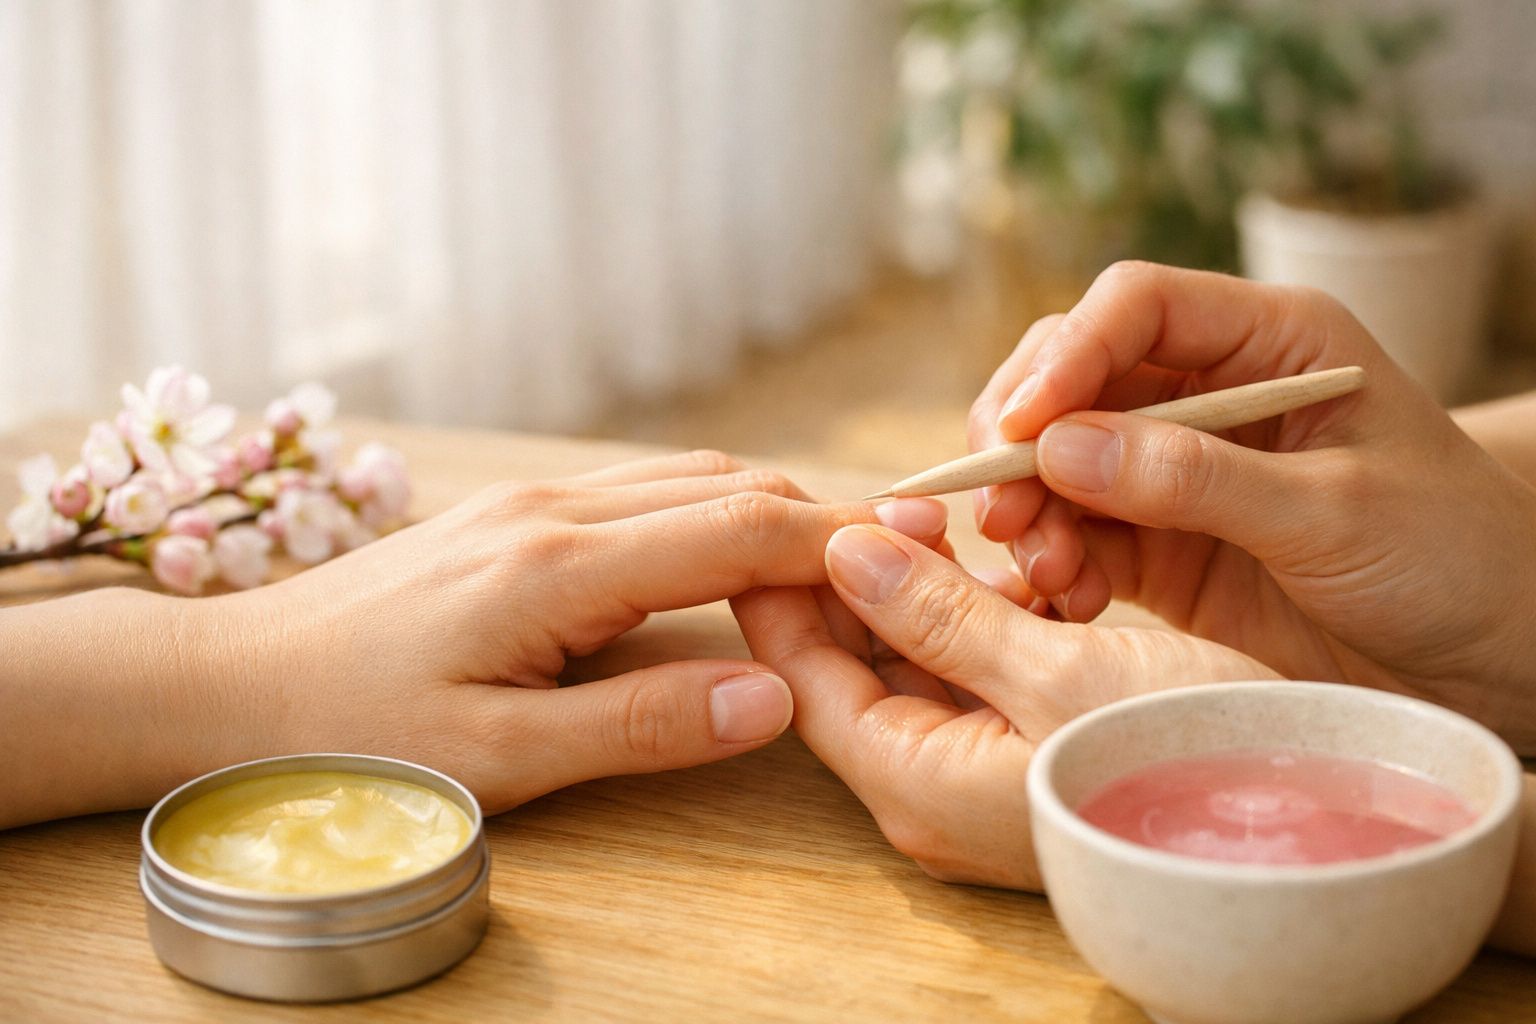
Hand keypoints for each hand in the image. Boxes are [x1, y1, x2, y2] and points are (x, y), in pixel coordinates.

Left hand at [0, 450, 949, 825]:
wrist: (229, 684)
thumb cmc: (354, 734)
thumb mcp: (500, 758)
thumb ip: (643, 723)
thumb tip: (776, 698)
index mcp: (561, 566)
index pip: (741, 527)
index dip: (839, 544)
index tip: (916, 568)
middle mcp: (555, 511)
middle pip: (729, 486)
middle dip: (822, 522)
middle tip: (896, 577)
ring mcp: (531, 502)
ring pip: (688, 479)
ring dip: (769, 513)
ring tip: (832, 571)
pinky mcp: (514, 516)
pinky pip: (642, 493)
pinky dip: (711, 515)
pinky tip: (728, 560)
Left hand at [732, 524, 1272, 886]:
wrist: (1314, 818)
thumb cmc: (1185, 749)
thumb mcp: (1054, 670)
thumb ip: (937, 612)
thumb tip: (844, 553)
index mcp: (915, 781)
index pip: (804, 675)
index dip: (788, 587)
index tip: (791, 510)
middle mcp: (934, 791)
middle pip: (855, 668)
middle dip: (870, 580)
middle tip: (906, 502)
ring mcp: (982, 780)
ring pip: (920, 666)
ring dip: (937, 593)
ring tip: (966, 524)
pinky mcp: (1032, 759)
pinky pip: (978, 679)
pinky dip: (987, 620)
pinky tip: (1023, 573)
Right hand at [970, 262, 1535, 749]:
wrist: (1492, 659)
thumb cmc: (1451, 558)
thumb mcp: (1334, 513)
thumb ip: (1197, 479)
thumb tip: (1061, 448)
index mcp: (1271, 342)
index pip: (1140, 306)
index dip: (1069, 353)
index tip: (1025, 426)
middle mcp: (1211, 392)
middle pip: (1076, 376)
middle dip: (1025, 436)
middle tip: (998, 508)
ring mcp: (1179, 469)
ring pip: (1061, 459)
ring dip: (1031, 509)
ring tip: (1044, 572)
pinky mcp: (1162, 544)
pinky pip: (1079, 534)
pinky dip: (1056, 562)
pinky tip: (1068, 600)